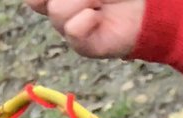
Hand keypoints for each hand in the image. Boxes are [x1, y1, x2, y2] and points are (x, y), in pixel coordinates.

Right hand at [25, 0, 142, 57]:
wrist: (145, 7)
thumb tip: (49, 4)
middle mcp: (56, 10)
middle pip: (37, 0)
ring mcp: (67, 29)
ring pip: (57, 11)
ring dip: (84, 0)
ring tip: (99, 2)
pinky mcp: (81, 47)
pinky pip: (72, 29)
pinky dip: (87, 19)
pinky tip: (98, 18)